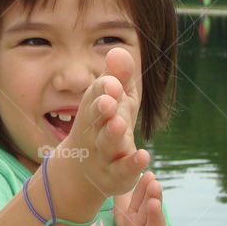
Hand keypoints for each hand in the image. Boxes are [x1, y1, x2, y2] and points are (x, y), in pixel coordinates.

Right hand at [60, 47, 147, 196]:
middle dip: (102, 109)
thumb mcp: (116, 101)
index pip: (96, 96)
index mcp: (94, 109)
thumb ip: (119, 78)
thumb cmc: (104, 126)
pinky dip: (132, 164)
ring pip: (106, 143)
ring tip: (120, 123)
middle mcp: (95, 130)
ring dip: (111, 133)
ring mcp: (104, 153)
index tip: (112, 83)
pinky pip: (122, 170)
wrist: (83, 170)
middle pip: (97, 119)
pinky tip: (144, 156)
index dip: (104, 90)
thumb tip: (119, 50)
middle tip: (109, 100)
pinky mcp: (115, 175)